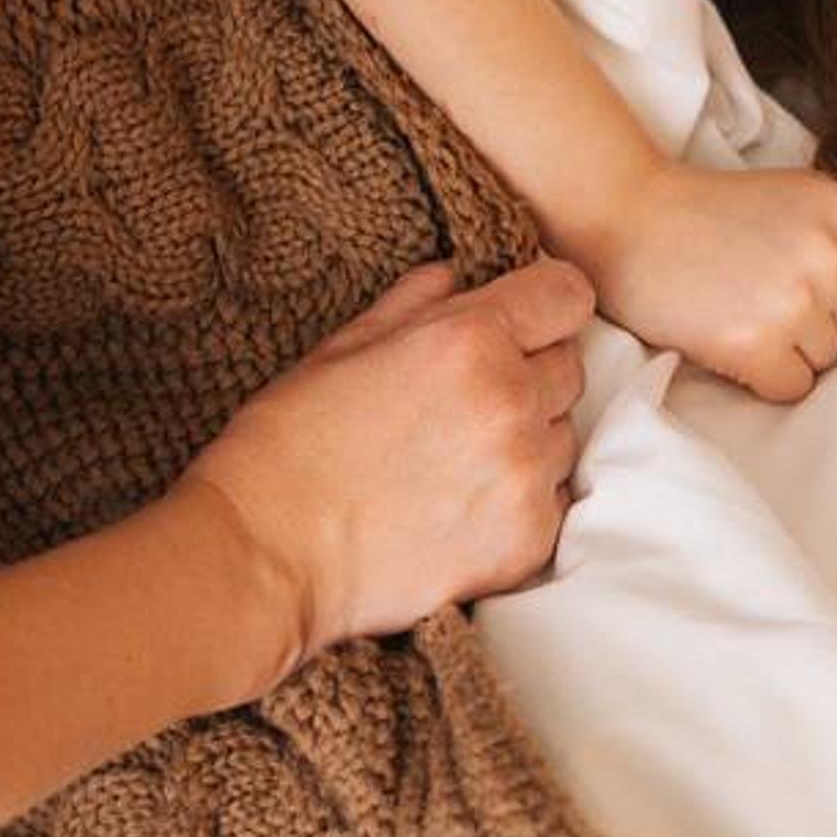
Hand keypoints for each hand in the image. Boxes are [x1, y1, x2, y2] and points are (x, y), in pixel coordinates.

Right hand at [179, 256, 591, 680]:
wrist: (267, 558)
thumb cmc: (286, 445)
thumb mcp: (339, 350)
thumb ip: (410, 305)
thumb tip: (454, 278)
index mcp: (468, 340)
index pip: (567, 294)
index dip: (543, 302)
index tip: (520, 320)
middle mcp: (510, 402)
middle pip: (569, 366)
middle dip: (528, 371)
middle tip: (462, 399)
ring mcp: (524, 476)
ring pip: (561, 436)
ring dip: (525, 438)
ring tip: (455, 459)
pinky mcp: (527, 542)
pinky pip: (552, 501)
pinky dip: (519, 500)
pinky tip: (459, 506)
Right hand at [583, 164, 836, 406]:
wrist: (629, 218)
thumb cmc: (716, 215)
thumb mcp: (802, 199)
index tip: (817, 285)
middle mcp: (830, 255)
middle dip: (826, 326)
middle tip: (767, 295)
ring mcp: (794, 301)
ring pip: (829, 362)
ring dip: (791, 350)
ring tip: (744, 309)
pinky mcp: (755, 345)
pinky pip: (793, 389)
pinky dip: (763, 375)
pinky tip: (731, 336)